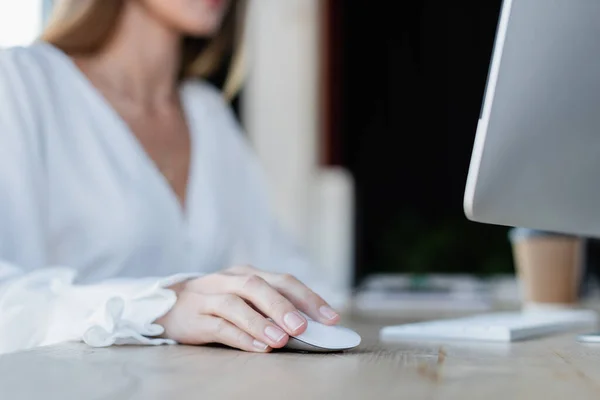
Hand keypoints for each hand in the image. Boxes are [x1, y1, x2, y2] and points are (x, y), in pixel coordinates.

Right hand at [155, 265, 340, 351]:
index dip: (308, 297)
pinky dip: (240, 336)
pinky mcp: (195, 317)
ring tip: (281, 340)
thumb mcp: (244, 298)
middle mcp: (230, 280)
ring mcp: (210, 297)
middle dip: (284, 306)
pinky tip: (257, 347)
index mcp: (248, 273)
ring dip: (261, 323)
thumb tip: (308, 326)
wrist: (167, 303)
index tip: (331, 318)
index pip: (283, 280)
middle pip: (258, 286)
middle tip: (304, 327)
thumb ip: (270, 307)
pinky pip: (218, 326)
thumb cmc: (217, 303)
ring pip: (236, 305)